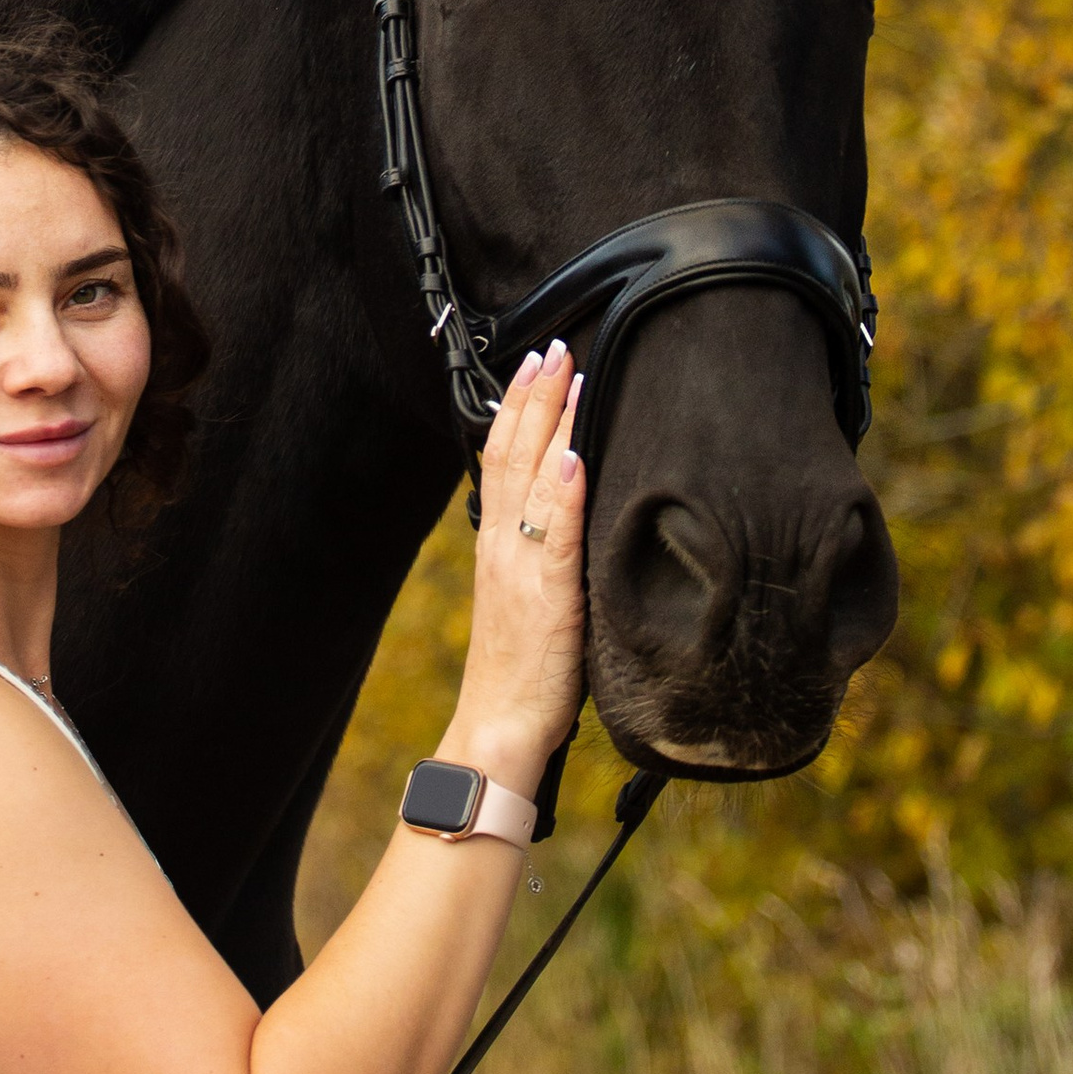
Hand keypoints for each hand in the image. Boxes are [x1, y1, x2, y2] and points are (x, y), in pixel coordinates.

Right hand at [451, 343, 587, 795]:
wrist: (500, 728)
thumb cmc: (523, 672)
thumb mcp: (531, 599)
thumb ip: (544, 552)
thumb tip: (567, 506)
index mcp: (499, 546)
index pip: (504, 460)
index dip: (519, 409)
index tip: (538, 363)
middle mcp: (504, 547)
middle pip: (513, 454)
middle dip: (534, 396)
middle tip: (553, 345)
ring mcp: (523, 569)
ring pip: (531, 479)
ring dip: (549, 423)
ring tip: (566, 374)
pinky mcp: (549, 598)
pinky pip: (556, 536)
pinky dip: (563, 493)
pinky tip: (573, 456)